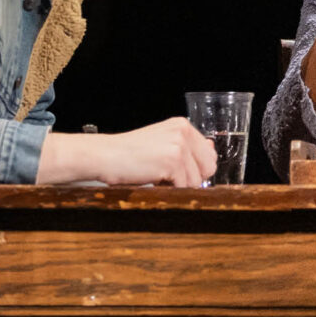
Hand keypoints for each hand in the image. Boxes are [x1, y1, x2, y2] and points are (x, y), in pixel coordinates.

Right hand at [39, 118, 217, 186]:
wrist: (103, 156)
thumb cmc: (128, 153)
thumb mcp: (161, 143)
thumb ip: (187, 146)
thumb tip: (212, 150)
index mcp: (182, 126)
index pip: (209, 155)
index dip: (196, 169)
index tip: (177, 172)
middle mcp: (183, 132)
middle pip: (208, 168)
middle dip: (191, 178)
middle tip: (166, 177)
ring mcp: (179, 146)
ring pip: (196, 181)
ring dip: (177, 186)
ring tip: (156, 177)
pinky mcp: (172, 162)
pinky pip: (184, 187)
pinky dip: (170, 190)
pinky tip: (153, 181)